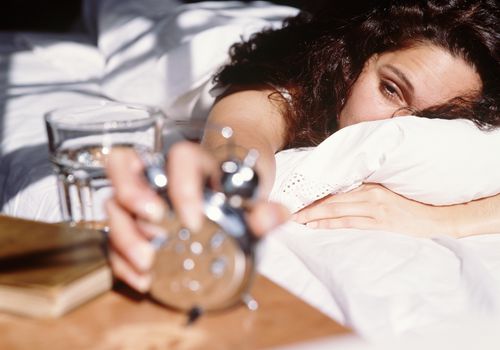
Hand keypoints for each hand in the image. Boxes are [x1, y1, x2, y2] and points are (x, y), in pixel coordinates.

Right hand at [105, 142, 288, 291]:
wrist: (229, 182)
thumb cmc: (236, 186)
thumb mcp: (254, 197)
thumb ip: (265, 210)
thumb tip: (271, 218)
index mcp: (193, 161)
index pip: (180, 158)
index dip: (182, 186)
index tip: (193, 220)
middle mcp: (159, 173)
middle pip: (124, 168)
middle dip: (131, 197)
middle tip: (153, 229)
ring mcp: (141, 195)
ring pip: (114, 204)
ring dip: (124, 235)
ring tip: (147, 263)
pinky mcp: (135, 221)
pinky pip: (115, 235)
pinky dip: (122, 258)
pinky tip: (141, 278)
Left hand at [292, 183, 452, 236]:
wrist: (435, 217)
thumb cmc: (409, 203)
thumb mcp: (386, 190)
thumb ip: (363, 189)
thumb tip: (338, 191)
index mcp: (370, 184)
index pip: (335, 189)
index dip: (314, 194)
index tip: (297, 197)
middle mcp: (369, 194)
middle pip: (331, 200)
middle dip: (308, 205)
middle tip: (289, 209)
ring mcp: (374, 209)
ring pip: (336, 211)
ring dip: (314, 215)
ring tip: (296, 219)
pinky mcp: (379, 222)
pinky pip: (348, 223)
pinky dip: (329, 224)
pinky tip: (315, 226)